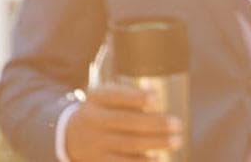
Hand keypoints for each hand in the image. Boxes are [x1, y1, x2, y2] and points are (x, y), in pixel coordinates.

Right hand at [64, 84, 181, 161]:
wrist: (73, 137)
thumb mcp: (106, 99)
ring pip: (129, 143)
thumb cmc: (103, 112)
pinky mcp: (99, 161)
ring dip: (156, 142)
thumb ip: (129, 97)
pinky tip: (158, 158)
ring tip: (177, 141)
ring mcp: (95, 142)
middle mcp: (93, 118)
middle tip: (178, 124)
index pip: (115, 95)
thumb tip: (161, 98)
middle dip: (155, 123)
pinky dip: (143, 161)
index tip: (157, 99)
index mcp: (96, 98)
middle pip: (126, 121)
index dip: (136, 97)